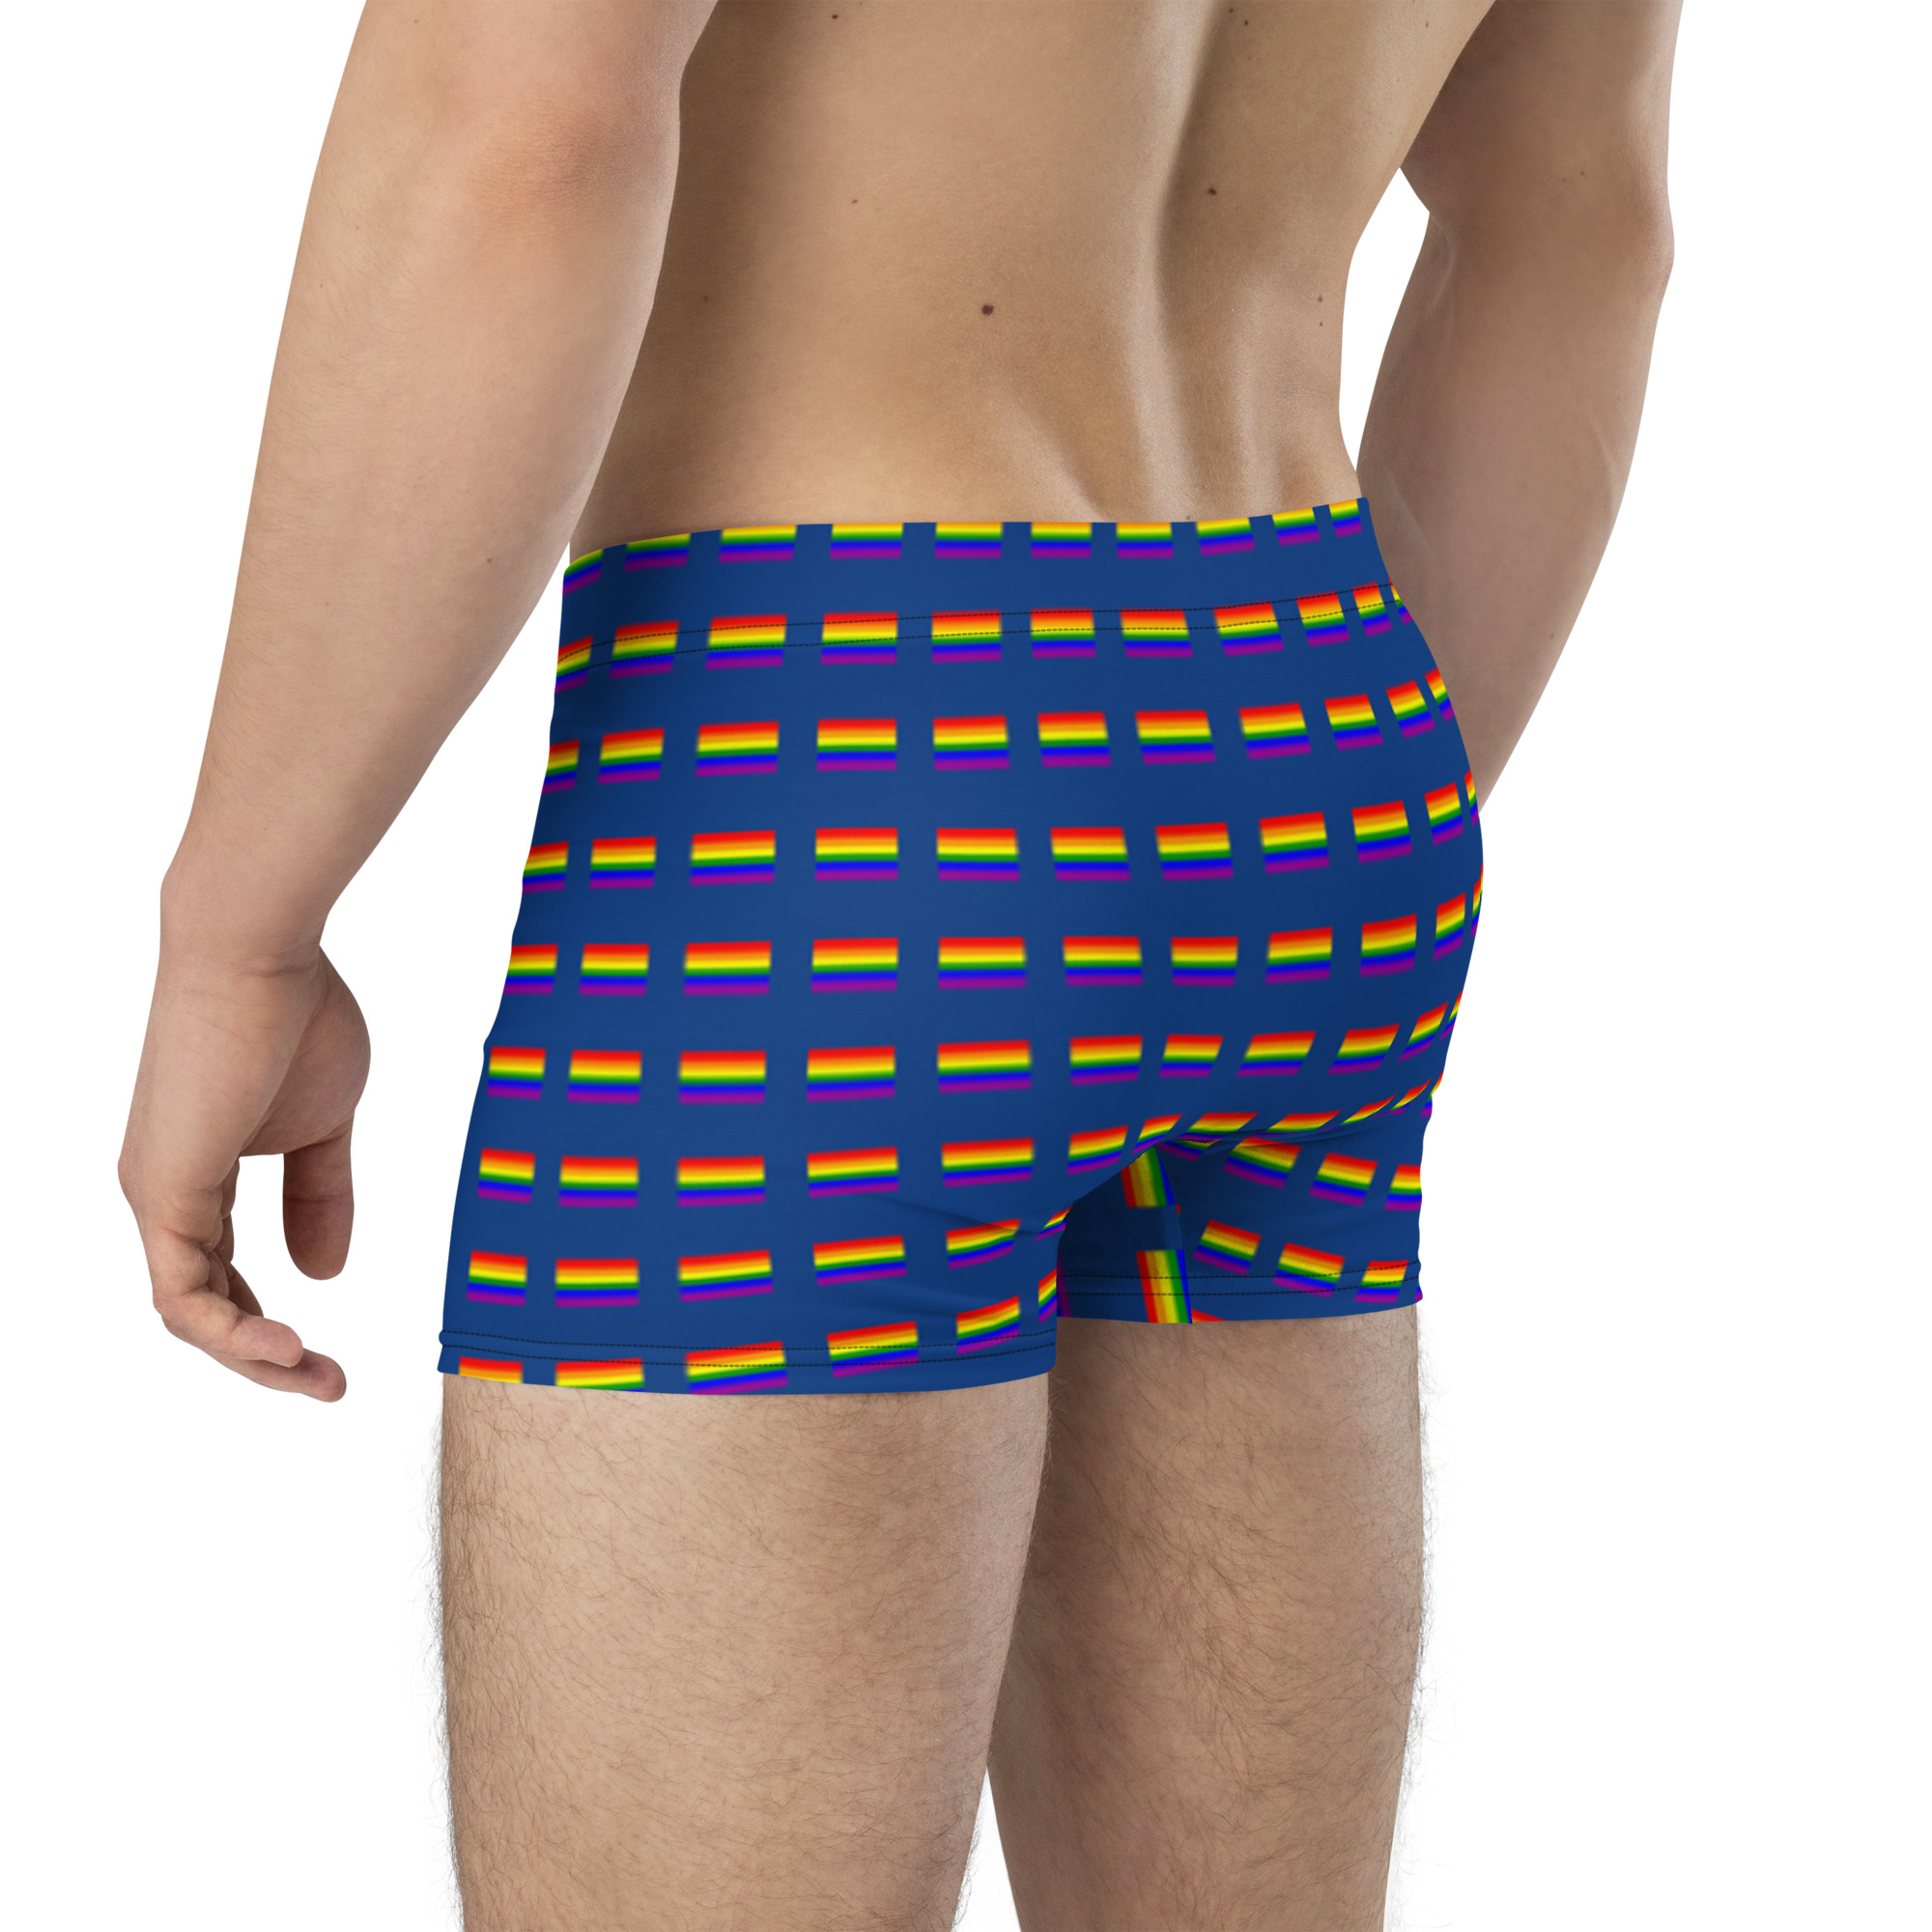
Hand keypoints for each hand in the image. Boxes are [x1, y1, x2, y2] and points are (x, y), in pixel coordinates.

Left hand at [120, 947, 370, 1398]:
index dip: (271, 1322)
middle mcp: (165, 1193)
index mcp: (199, 1175)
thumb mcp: (325, 1125)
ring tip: (318, 1378)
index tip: (329, 1350)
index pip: (221, 1274)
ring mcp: (158, 1195)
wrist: (257, 952)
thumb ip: (321, 1195)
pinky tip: (288, 1343)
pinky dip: (234, 1333)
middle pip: (204, 1307)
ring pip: (190, 1315)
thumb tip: (324, 1272)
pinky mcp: (163, 1191)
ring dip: (254, 1360)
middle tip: (332, 1385)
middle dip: (268, 1359)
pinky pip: (184, 1296)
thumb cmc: (294, 1017)